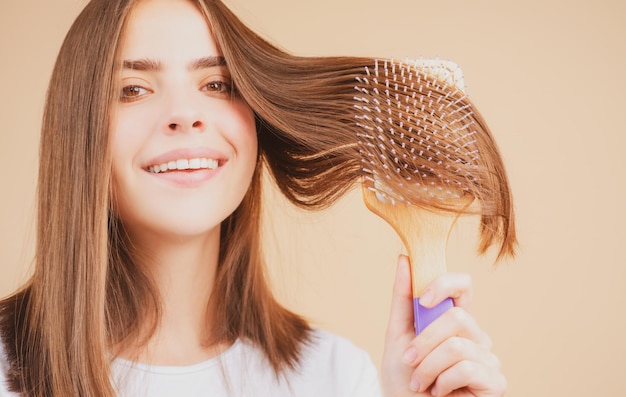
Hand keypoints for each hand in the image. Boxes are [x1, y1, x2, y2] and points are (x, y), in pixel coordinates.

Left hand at [380, 255, 505, 396]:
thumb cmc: (404, 380)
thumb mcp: (397, 336)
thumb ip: (402, 300)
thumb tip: (404, 258)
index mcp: (453, 321)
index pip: (463, 285)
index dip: (444, 284)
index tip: (421, 300)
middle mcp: (475, 335)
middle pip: (457, 317)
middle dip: (424, 341)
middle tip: (409, 361)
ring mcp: (487, 359)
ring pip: (456, 346)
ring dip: (427, 368)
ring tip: (420, 383)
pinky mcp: (495, 382)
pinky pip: (466, 368)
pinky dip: (442, 382)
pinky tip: (439, 392)